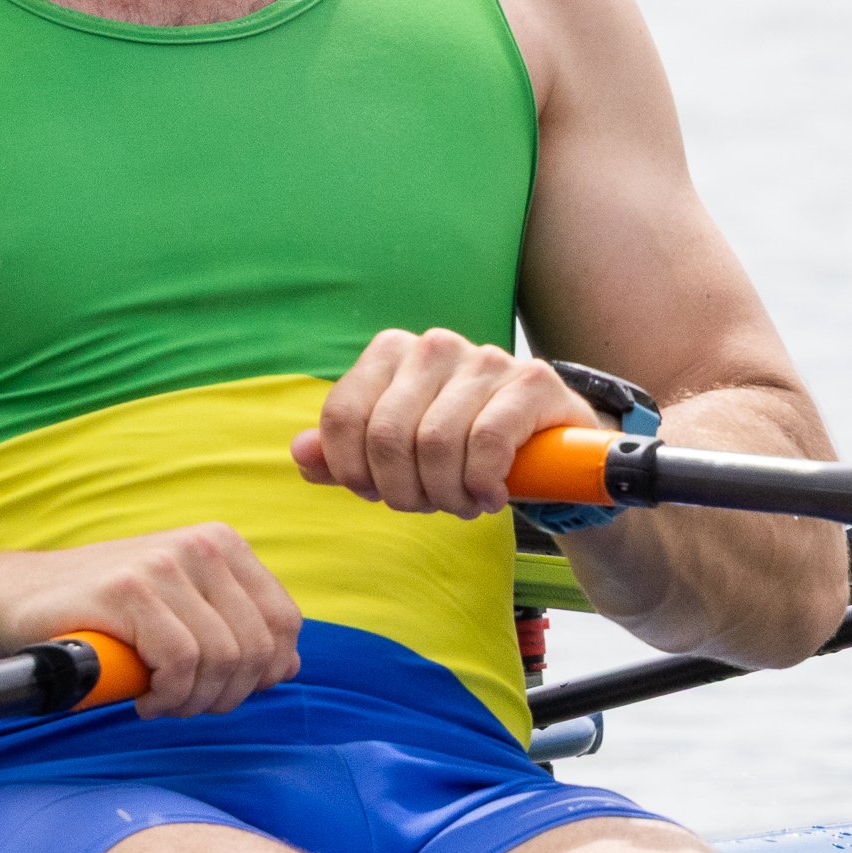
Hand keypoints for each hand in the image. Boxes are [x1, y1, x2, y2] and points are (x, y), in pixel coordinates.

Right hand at [0, 524, 300, 717]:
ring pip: (223, 658)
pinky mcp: (129, 589)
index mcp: (221, 544)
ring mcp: (164, 563)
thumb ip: (235, 633)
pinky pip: (181, 662)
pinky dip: (168, 696)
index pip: (284, 624)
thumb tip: (289, 666)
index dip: (261, 674)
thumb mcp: (180, 615)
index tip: (214, 690)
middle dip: (225, 695)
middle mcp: (200, 545)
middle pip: (258, 648)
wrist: (11, 602)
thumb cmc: (98, 617)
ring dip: (193, 701)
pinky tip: (143, 697)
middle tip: (180, 704)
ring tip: (160, 701)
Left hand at [289, 329, 604, 520]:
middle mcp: (434, 345)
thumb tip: (300, 455)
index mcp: (391, 352)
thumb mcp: (398, 451)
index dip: (352, 471)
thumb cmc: (462, 445)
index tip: (376, 495)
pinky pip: (486, 441)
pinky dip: (480, 483)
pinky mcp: (531, 380)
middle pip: (387, 436)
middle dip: (401, 490)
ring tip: (460, 505)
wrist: (551, 443)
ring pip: (435, 442)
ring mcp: (484, 358)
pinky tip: (489, 497)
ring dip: (444, 493)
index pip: (343, 416)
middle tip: (425, 507)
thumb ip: (345, 453)